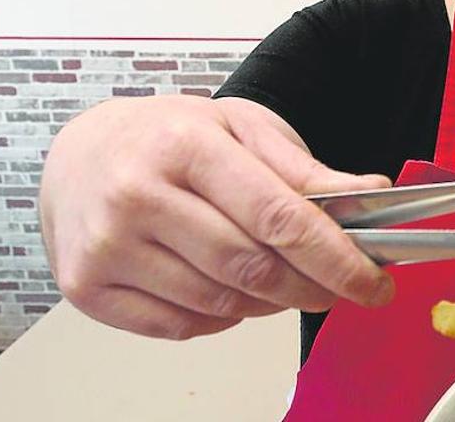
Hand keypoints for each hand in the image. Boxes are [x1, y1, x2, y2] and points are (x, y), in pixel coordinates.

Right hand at [39, 94, 393, 339]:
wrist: (80, 152)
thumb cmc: (170, 135)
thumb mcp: (242, 127)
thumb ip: (304, 169)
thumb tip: (370, 194)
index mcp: (185, 146)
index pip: (277, 217)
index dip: (335, 258)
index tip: (373, 282)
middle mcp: (138, 196)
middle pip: (251, 267)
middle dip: (311, 287)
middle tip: (343, 289)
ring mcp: (107, 246)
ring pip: (219, 302)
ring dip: (270, 303)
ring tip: (285, 281)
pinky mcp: (87, 287)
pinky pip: (180, 326)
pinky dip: (222, 318)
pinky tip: (233, 291)